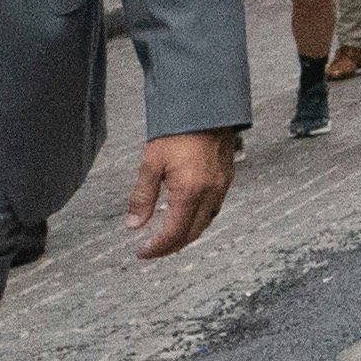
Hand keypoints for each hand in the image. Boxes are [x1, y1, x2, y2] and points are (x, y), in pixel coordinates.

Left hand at [125, 129, 236, 258]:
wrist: (206, 108)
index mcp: (190, 192)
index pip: (174, 232)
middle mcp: (211, 193)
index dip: (158, 247)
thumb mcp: (150, 164)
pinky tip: (187, 216)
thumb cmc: (177, 133)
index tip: (142, 252)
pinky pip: (214, 209)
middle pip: (193, 233)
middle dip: (171, 246)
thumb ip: (142, 197)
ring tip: (168, 238)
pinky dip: (199, 220)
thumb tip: (134, 225)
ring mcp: (222, 187)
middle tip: (152, 250)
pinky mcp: (226, 179)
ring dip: (186, 235)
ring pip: (206, 223)